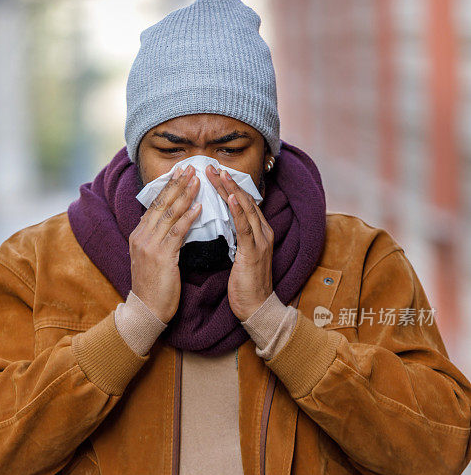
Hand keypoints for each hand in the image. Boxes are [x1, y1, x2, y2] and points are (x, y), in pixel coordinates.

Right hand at [128, 165, 201, 322]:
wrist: (147, 310)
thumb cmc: (153, 287)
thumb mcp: (151, 258)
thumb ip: (158, 239)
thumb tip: (171, 223)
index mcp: (139, 235)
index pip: (154, 205)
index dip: (168, 187)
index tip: (179, 172)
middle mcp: (142, 237)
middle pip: (161, 204)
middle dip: (177, 184)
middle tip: (190, 167)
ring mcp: (150, 246)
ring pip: (169, 214)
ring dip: (185, 195)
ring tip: (197, 180)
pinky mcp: (162, 257)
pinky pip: (177, 233)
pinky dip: (188, 218)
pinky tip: (199, 208)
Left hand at [206, 165, 273, 321]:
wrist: (256, 308)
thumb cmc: (245, 286)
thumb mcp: (240, 257)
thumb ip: (236, 239)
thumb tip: (223, 225)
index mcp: (260, 233)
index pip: (243, 204)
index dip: (230, 188)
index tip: (215, 175)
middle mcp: (263, 233)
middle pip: (244, 201)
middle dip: (228, 183)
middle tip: (212, 167)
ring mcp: (260, 241)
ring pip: (244, 209)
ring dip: (230, 190)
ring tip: (218, 174)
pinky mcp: (254, 252)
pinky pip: (245, 227)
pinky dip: (237, 211)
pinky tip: (229, 198)